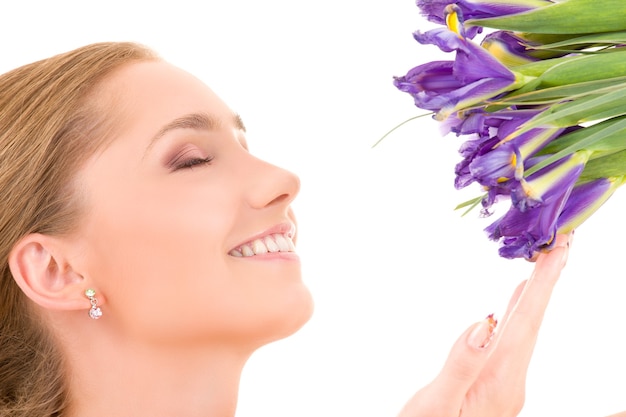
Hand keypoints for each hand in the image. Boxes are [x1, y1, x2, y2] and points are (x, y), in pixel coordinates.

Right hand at [398, 233, 571, 416]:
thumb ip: (461, 365)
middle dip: (548, 282)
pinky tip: (514, 303)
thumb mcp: (436, 405)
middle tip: (562, 242)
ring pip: (524, 328)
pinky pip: (511, 338)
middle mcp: (509, 381)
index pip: (523, 325)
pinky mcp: (492, 382)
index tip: (558, 252)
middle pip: (532, 323)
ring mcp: (503, 383)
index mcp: (499, 382)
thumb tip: (484, 323)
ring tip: (545, 263)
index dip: (541, 286)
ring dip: (536, 295)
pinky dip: (515, 314)